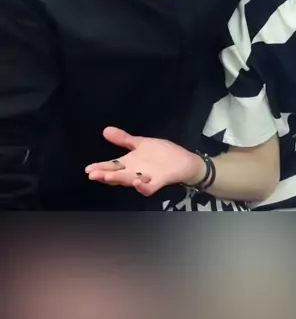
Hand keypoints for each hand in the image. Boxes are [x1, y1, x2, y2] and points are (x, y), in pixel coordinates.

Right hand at [85, 127, 205, 196]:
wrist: (184, 161)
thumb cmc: (161, 154)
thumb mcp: (140, 143)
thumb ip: (123, 139)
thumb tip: (105, 130)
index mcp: (130, 163)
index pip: (112, 166)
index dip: (100, 167)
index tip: (87, 169)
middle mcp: (135, 172)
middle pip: (118, 175)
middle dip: (105, 174)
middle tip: (92, 174)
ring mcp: (147, 178)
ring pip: (130, 181)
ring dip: (120, 179)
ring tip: (108, 176)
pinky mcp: (159, 181)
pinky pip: (149, 188)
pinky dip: (143, 187)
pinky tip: (137, 182)